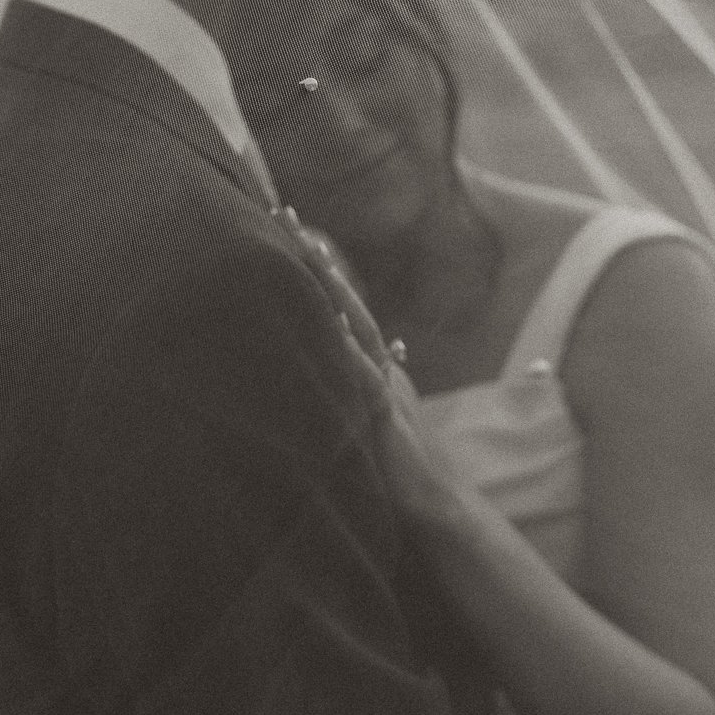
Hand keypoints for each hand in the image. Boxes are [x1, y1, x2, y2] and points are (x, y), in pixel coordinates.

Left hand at [272, 206, 470, 536]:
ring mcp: (378, 381)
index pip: (342, 301)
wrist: (431, 502)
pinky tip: (325, 315)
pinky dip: (344, 342)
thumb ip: (380, 381)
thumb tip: (393, 347)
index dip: (318, 264)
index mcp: (375, 362)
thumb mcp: (384, 413)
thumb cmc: (401, 463)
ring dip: (327, 283)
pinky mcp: (378, 408)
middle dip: (314, 256)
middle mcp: (377, 362)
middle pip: (343, 296)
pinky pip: (359, 368)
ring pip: (350, 320)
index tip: (291, 225)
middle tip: (283, 212)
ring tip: (302, 246)